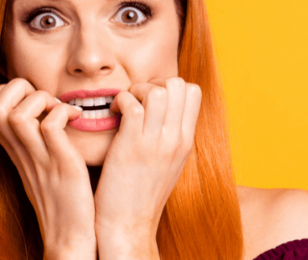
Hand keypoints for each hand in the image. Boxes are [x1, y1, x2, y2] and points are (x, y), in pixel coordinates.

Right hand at [0, 78, 96, 259]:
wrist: (70, 236)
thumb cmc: (61, 196)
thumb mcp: (38, 163)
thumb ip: (33, 137)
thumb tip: (42, 108)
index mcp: (13, 149)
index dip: (8, 92)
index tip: (35, 100)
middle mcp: (20, 151)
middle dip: (21, 89)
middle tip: (47, 101)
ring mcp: (39, 158)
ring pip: (17, 114)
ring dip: (43, 99)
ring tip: (61, 109)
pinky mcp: (60, 164)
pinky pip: (50, 126)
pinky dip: (64, 112)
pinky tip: (77, 118)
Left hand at [93, 77, 201, 258]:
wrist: (128, 225)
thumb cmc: (142, 193)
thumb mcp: (169, 163)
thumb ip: (172, 136)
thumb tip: (166, 111)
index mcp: (186, 141)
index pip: (193, 91)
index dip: (170, 85)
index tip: (152, 99)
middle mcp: (175, 139)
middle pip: (177, 83)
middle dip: (154, 82)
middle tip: (138, 99)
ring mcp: (154, 142)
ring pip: (156, 89)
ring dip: (136, 89)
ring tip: (125, 105)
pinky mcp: (130, 146)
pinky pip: (131, 103)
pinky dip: (120, 100)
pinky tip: (114, 114)